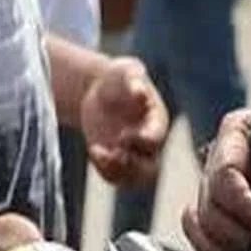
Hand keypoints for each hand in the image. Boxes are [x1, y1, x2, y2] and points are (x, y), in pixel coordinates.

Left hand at [81, 57, 168, 185]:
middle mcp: (149, 143)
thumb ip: (134, 79)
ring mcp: (134, 154)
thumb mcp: (126, 72)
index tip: (124, 135)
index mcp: (156, 121)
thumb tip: (139, 91)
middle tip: (114, 152)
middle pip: (150, 167)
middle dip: (132, 165)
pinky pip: (116, 178)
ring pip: (134, 179)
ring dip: (117, 171)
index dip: (143, 141)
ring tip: (99, 153)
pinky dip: (104, 171)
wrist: (101, 92)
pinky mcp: (117, 161)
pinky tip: (94, 150)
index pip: (156, 138)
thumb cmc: (118, 78)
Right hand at [182, 106, 250, 250]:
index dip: (242, 207)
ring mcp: (210, 185)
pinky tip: (240, 250)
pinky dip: (216, 248)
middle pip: (208, 203)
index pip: (224, 174)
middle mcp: (214, 159)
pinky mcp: (214, 208)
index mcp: (233, 133)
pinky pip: (199, 232)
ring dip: (226, 242)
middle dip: (235, 230)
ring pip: (200, 222)